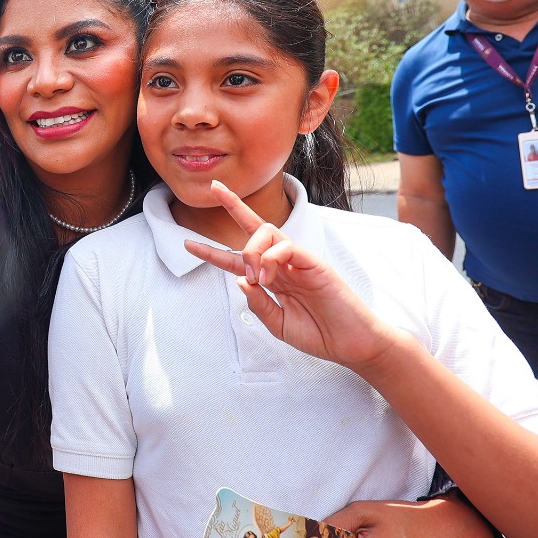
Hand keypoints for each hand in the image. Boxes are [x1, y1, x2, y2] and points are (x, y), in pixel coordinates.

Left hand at [182, 180, 395, 368]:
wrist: (351, 344)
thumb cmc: (318, 334)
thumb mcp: (277, 325)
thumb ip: (258, 304)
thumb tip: (238, 279)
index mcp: (272, 279)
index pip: (237, 258)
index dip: (211, 251)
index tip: (186, 243)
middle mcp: (283, 264)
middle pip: (254, 228)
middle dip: (233, 207)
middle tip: (215, 192)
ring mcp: (299, 261)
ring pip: (267, 231)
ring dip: (251, 250)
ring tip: (255, 276)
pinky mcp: (315, 263)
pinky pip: (288, 246)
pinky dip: (272, 257)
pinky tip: (269, 277)